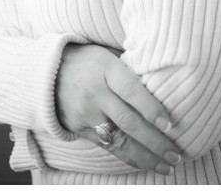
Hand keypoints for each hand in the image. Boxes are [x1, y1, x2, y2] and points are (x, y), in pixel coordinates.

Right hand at [55, 43, 179, 173]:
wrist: (45, 70)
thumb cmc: (86, 60)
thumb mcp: (106, 54)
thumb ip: (130, 67)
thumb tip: (164, 78)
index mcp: (105, 69)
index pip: (131, 91)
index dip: (151, 109)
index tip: (170, 125)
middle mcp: (95, 93)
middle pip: (128, 121)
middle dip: (155, 141)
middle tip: (176, 154)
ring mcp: (85, 113)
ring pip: (119, 139)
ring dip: (146, 155)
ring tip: (167, 165)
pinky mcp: (79, 128)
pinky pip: (107, 146)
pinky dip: (128, 157)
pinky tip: (146, 163)